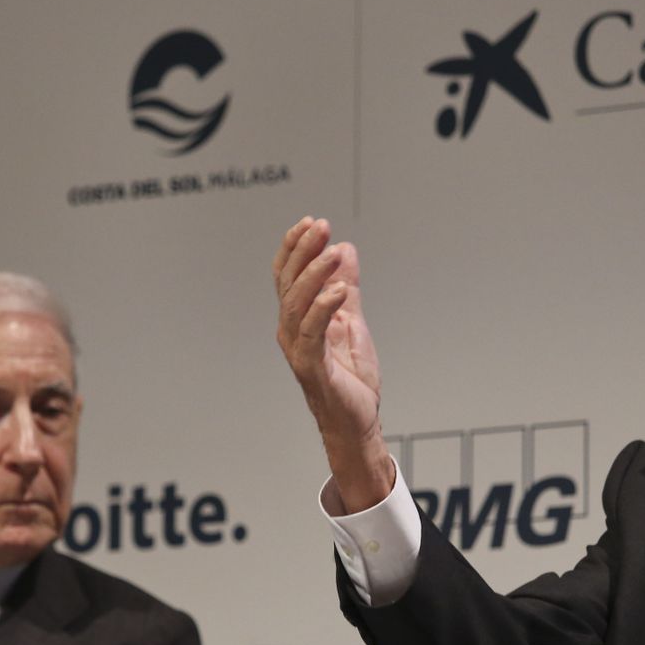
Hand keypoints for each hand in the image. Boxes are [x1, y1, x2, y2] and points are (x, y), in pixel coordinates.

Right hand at [273, 216, 392, 510]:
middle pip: (288, 283)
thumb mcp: (352, 322)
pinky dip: (324, 308)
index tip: (312, 222)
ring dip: (315, 274)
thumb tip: (346, 249)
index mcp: (297, 319)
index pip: (288, 275)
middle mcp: (290, 332)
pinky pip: (312, 332)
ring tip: (333, 252)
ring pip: (297, 304)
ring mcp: (298, 350)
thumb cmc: (350, 378)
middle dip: (303, 251)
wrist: (356, 421)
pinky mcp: (312, 367)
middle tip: (321, 226)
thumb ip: (347, 288)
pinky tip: (339, 289)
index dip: (295, 247)